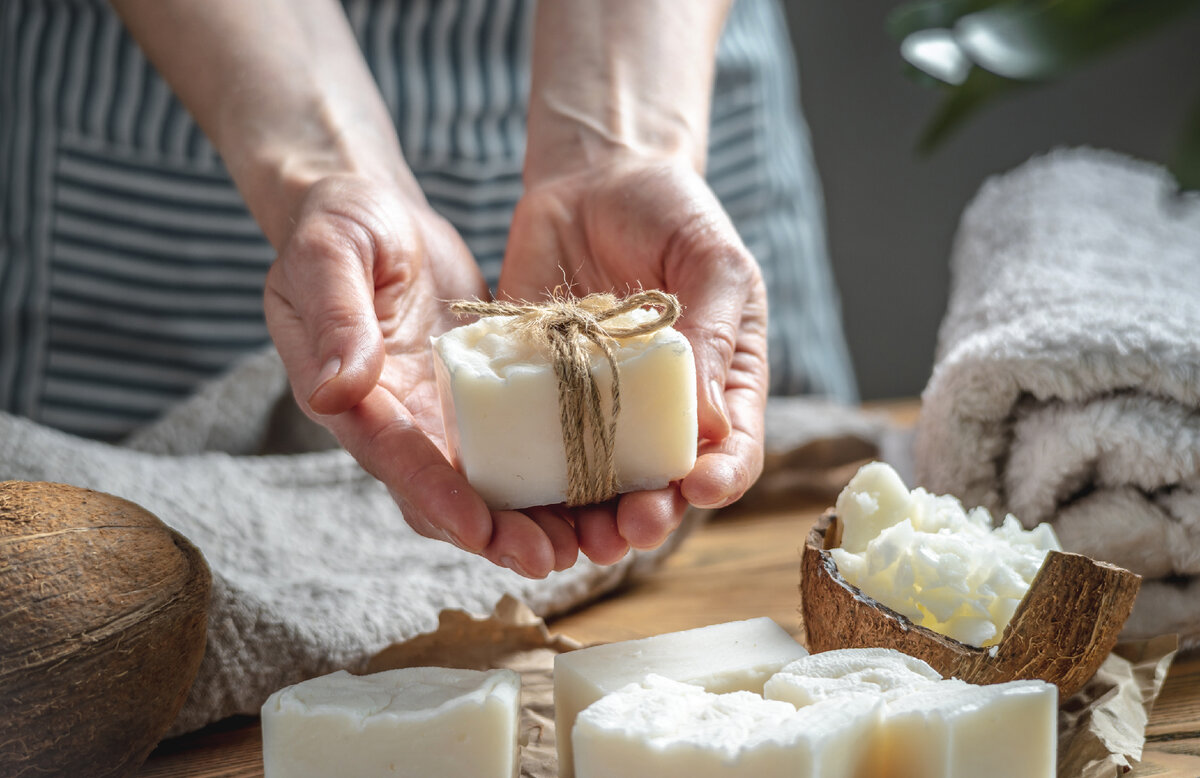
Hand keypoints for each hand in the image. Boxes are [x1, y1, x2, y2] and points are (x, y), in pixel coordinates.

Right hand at [264, 174, 581, 576]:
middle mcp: (398, 422)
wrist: (373, 213)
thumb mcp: (331, 256)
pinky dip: (553, 472)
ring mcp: (440, 416)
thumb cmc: (340, 223)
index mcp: (354, 398)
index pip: (394, 459)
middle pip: (447, 495)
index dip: (436, 497)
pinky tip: (603, 490)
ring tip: (588, 543)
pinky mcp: (480, 399)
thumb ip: (336, 319)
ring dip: (534, 519)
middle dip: (497, 533)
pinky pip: (517, 445)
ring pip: (489, 484)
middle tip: (551, 558)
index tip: (479, 529)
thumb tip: (337, 393)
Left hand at [498, 157, 768, 564]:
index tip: (700, 486)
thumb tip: (711, 422)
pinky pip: (535, 443)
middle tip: (630, 526)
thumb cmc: (672, 210)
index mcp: (719, 382)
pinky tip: (517, 496)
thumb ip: (712, 332)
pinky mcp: (540, 392)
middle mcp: (660, 409)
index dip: (721, 476)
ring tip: (577, 539)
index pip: (732, 448)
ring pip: (597, 483)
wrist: (593, 176)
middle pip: (663, 484)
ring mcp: (597, 406)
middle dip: (650, 514)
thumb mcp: (710, 259)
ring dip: (588, 519)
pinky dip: (529, 477)